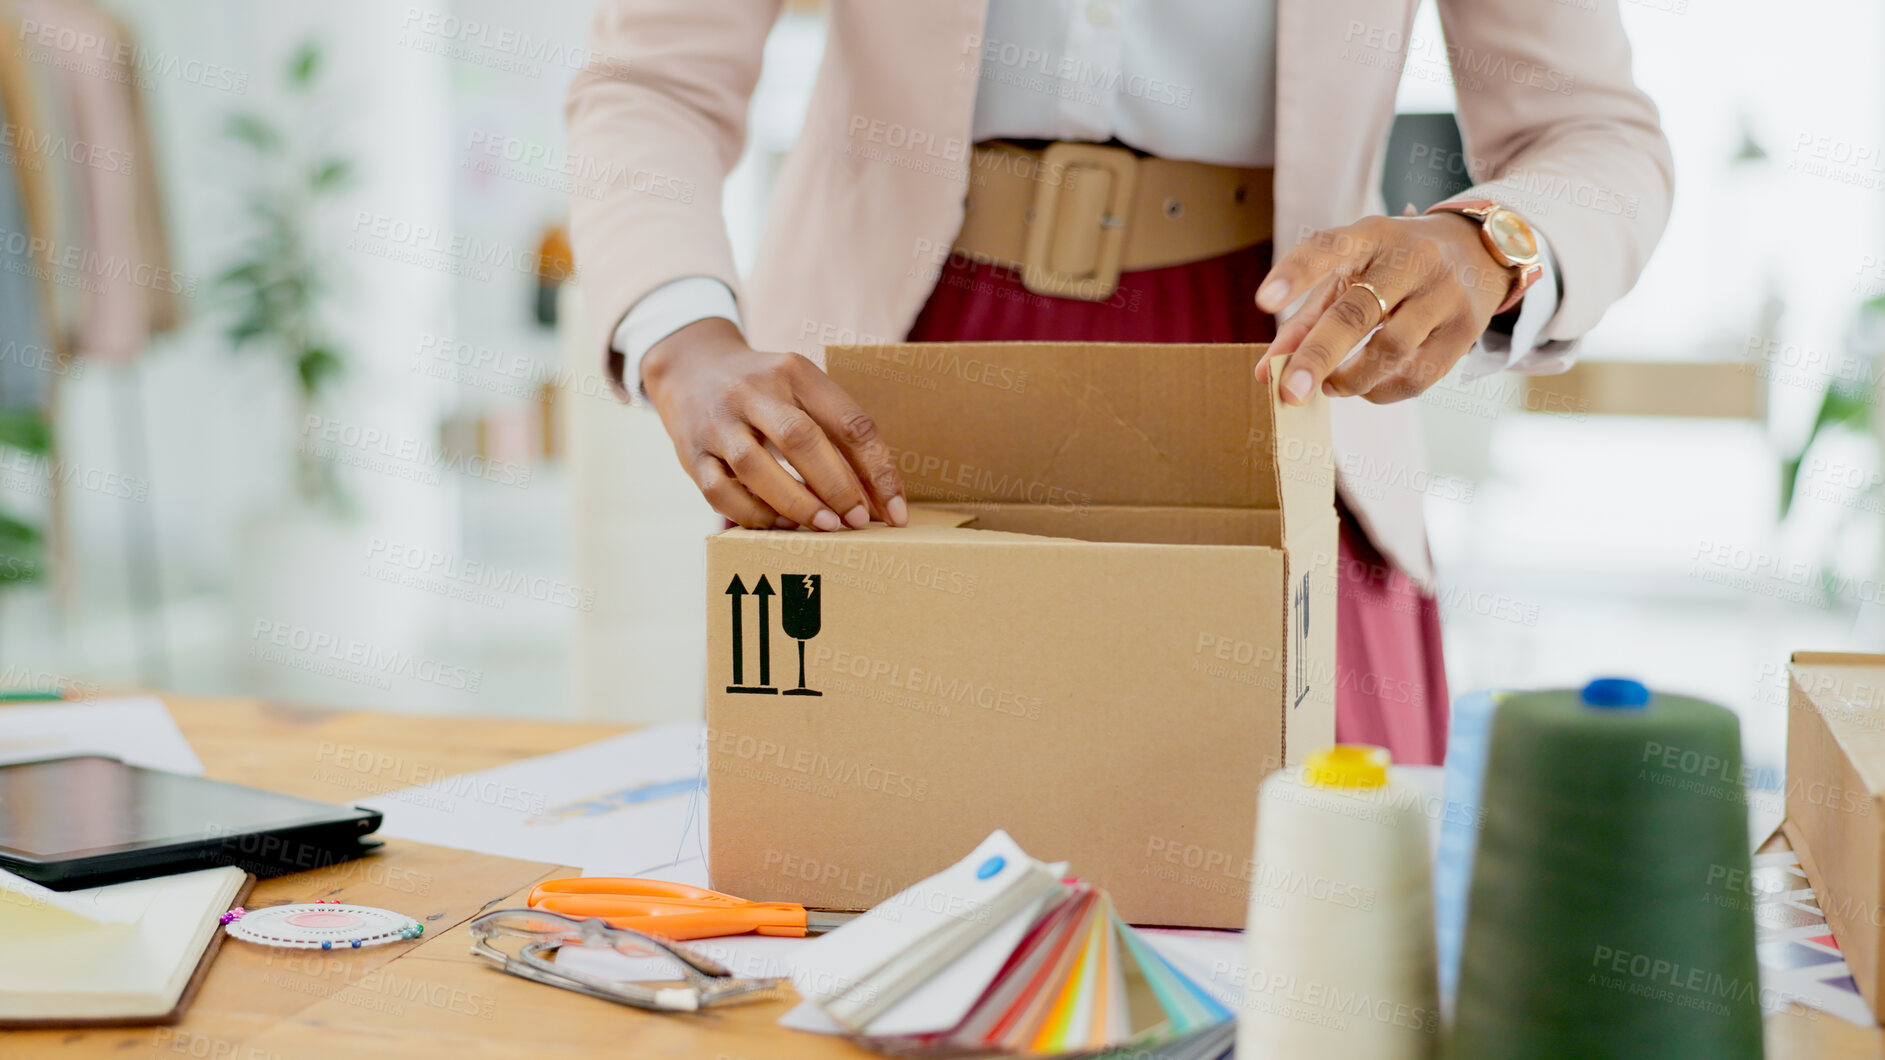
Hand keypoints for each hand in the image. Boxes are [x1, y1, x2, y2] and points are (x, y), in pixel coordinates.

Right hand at [641, 318, 907, 530]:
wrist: (691, 368)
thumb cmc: (766, 391)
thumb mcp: (802, 390)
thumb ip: (836, 434)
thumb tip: (878, 498)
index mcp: (794, 372)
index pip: (848, 421)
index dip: (878, 470)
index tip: (896, 510)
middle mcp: (752, 391)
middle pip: (801, 439)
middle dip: (838, 487)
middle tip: (859, 520)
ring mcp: (718, 422)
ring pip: (756, 467)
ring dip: (797, 503)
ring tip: (827, 527)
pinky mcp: (692, 453)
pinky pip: (720, 491)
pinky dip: (754, 514)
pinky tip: (780, 524)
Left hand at [1253, 214, 1511, 404]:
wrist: (1479, 251)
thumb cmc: (1392, 267)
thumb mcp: (1349, 275)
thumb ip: (1306, 320)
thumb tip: (1265, 372)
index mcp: (1373, 235)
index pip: (1329, 248)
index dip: (1296, 274)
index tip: (1263, 302)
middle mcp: (1413, 258)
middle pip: (1358, 312)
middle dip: (1318, 356)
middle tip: (1288, 391)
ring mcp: (1445, 292)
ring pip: (1391, 349)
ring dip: (1350, 379)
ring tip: (1329, 387)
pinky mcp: (1466, 328)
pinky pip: (1418, 375)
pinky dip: (1382, 391)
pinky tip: (1365, 388)